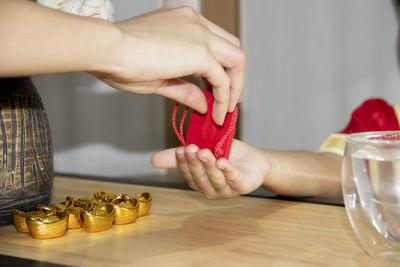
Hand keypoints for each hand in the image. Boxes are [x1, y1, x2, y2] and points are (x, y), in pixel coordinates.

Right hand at [92, 6, 244, 124]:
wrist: (106, 49)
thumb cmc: (120, 59)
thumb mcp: (159, 78)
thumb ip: (185, 89)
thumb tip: (203, 103)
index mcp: (184, 21)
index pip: (216, 41)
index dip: (222, 66)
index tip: (218, 88)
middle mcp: (196, 23)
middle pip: (232, 48)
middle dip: (235, 76)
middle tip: (229, 99)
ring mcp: (200, 34)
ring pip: (237, 59)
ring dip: (235, 87)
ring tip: (226, 110)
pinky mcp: (200, 52)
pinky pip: (223, 78)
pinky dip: (225, 98)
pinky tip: (217, 114)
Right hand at [151, 140, 269, 198]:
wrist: (254, 160)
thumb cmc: (227, 155)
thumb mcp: (202, 149)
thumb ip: (180, 156)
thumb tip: (153, 160)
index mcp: (200, 182)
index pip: (187, 174)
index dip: (183, 163)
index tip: (180, 150)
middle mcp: (211, 189)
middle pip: (200, 178)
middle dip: (194, 164)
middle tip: (190, 149)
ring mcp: (227, 190)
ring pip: (215, 179)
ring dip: (208, 166)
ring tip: (204, 152)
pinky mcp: (243, 187)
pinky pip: (234, 180)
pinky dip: (228, 172)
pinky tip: (223, 162)